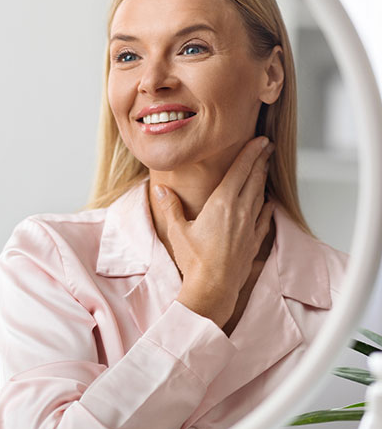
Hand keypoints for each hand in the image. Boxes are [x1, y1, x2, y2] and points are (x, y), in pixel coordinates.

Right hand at [153, 136, 274, 328]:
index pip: (240, 171)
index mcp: (222, 204)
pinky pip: (263, 219)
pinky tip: (269, 204)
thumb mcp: (177, 230)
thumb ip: (170, 206)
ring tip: (266, 168)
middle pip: (253, 180)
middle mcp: (240, 212)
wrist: (213, 289)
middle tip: (267, 147)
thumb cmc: (194, 260)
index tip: (260, 140)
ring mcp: (249, 227)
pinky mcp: (252, 242)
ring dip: (263, 180)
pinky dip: (266, 208)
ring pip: (260, 197)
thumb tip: (160, 188)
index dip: (250, 154)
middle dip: (260, 161)